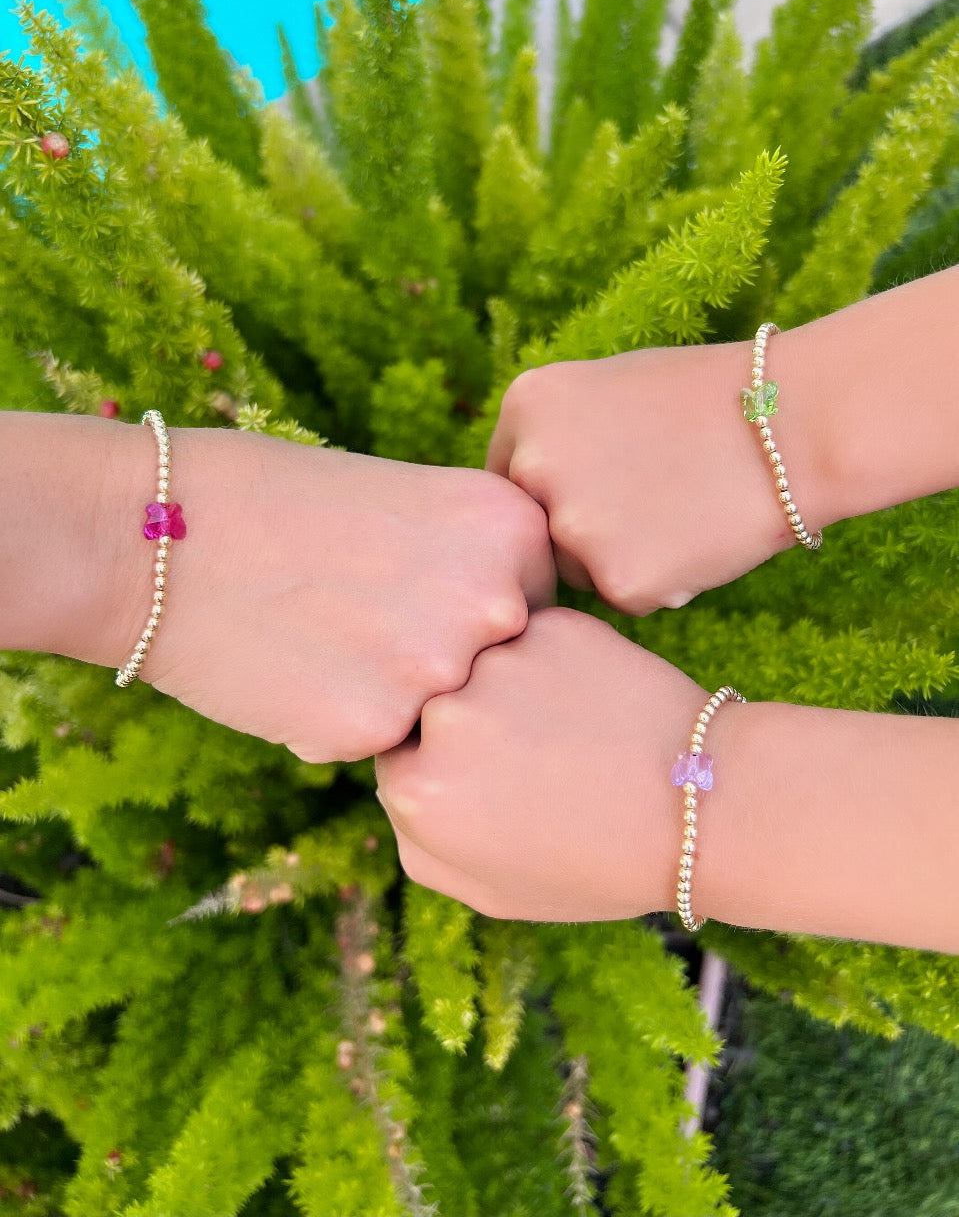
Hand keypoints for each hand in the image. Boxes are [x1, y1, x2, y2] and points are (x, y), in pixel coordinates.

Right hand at [113, 430, 554, 761]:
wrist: (160, 535)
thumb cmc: (276, 500)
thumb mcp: (407, 498)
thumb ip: (475, 561)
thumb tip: (512, 628)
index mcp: (513, 527)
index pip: (539, 601)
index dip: (480, 605)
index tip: (423, 587)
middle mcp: (498, 601)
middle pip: (506, 664)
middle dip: (452, 656)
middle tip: (371, 617)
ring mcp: (440, 672)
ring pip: (447, 710)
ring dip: (401, 693)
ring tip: (327, 637)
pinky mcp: (376, 729)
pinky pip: (384, 740)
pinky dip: (346, 718)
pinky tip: (298, 670)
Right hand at [375, 607, 712, 921]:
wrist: (701, 812)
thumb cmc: (595, 862)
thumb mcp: (489, 889)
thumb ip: (417, 842)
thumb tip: (390, 782)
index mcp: (417, 792)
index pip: (397, 755)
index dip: (444, 766)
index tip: (491, 779)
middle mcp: (445, 719)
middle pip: (430, 702)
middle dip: (468, 721)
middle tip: (535, 752)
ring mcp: (500, 665)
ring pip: (478, 660)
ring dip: (507, 682)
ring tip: (569, 725)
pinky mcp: (552, 627)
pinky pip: (529, 635)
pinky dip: (552, 658)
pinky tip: (590, 698)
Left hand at [486, 342, 826, 614]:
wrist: (794, 425)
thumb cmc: (708, 399)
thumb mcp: (606, 388)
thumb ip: (553, 436)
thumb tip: (521, 487)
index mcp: (527, 408)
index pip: (510, 479)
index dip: (553, 491)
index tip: (598, 488)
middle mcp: (533, 466)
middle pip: (535, 528)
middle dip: (577, 528)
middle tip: (645, 502)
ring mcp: (573, 526)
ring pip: (575, 568)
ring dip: (614, 558)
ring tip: (677, 512)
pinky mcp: (617, 579)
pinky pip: (622, 595)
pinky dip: (656, 582)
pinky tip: (695, 540)